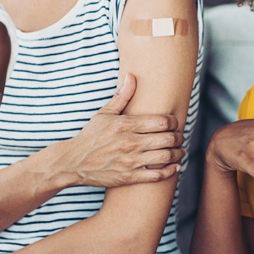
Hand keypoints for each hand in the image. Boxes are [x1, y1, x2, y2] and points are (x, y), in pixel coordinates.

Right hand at [59, 73, 185, 187]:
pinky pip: (156, 175)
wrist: (73, 162)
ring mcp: (130, 161)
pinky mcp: (128, 177)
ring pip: (165, 157)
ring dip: (177, 154)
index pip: (162, 121)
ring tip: (180, 151)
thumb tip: (132, 76)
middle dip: (179, 138)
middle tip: (180, 137)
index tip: (175, 123)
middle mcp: (130, 142)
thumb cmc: (90, 136)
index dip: (174, 122)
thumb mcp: (104, 113)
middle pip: (168, 139)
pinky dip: (169, 171)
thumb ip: (122, 96)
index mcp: (126, 125)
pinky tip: (174, 167)